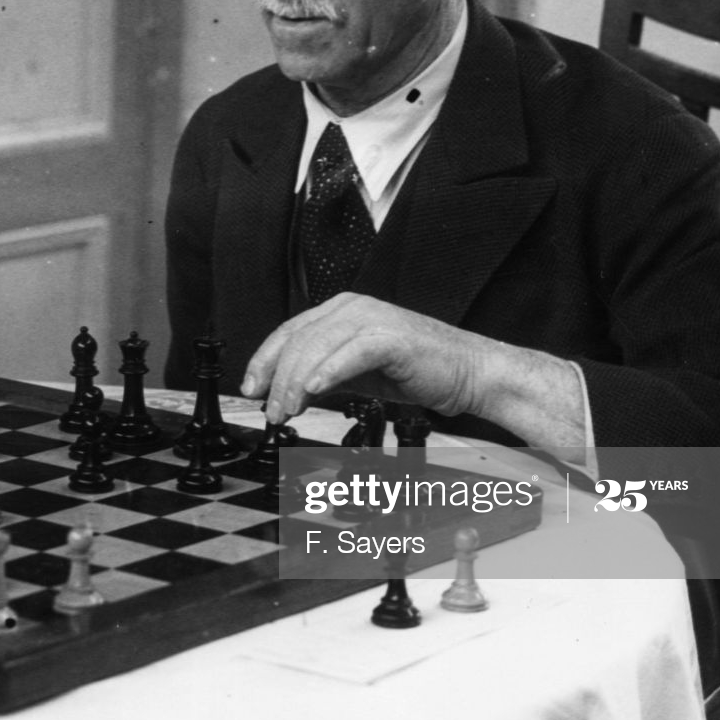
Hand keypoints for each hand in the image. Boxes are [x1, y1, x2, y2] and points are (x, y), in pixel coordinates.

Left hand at [240, 294, 483, 425]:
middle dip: (278, 379)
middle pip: (298, 340)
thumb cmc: (417, 370)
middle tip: (272, 411)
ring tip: (289, 410)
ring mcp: (372, 319)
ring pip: (317, 347)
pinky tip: (314, 390)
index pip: (289, 332)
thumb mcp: (357, 373)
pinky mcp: (391, 337)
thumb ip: (323, 375)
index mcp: (342, 311)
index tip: (252, 389)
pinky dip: (328, 372)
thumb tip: (288, 392)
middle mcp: (353, 308)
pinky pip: (350, 353)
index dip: (264, 361)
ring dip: (296, 383)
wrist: (467, 373)